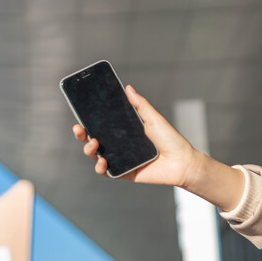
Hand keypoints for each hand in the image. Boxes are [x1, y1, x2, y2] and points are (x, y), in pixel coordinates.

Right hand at [73, 85, 244, 209]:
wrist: (183, 163)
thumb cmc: (171, 141)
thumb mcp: (154, 119)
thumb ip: (140, 105)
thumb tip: (128, 88)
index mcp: (124, 132)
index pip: (101, 125)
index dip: (88, 121)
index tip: (80, 114)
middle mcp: (119, 146)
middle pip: (92, 140)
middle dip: (81, 135)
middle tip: (78, 128)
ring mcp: (120, 160)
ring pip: (95, 156)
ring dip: (88, 150)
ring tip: (93, 143)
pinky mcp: (124, 173)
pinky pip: (106, 172)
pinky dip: (100, 167)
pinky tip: (103, 161)